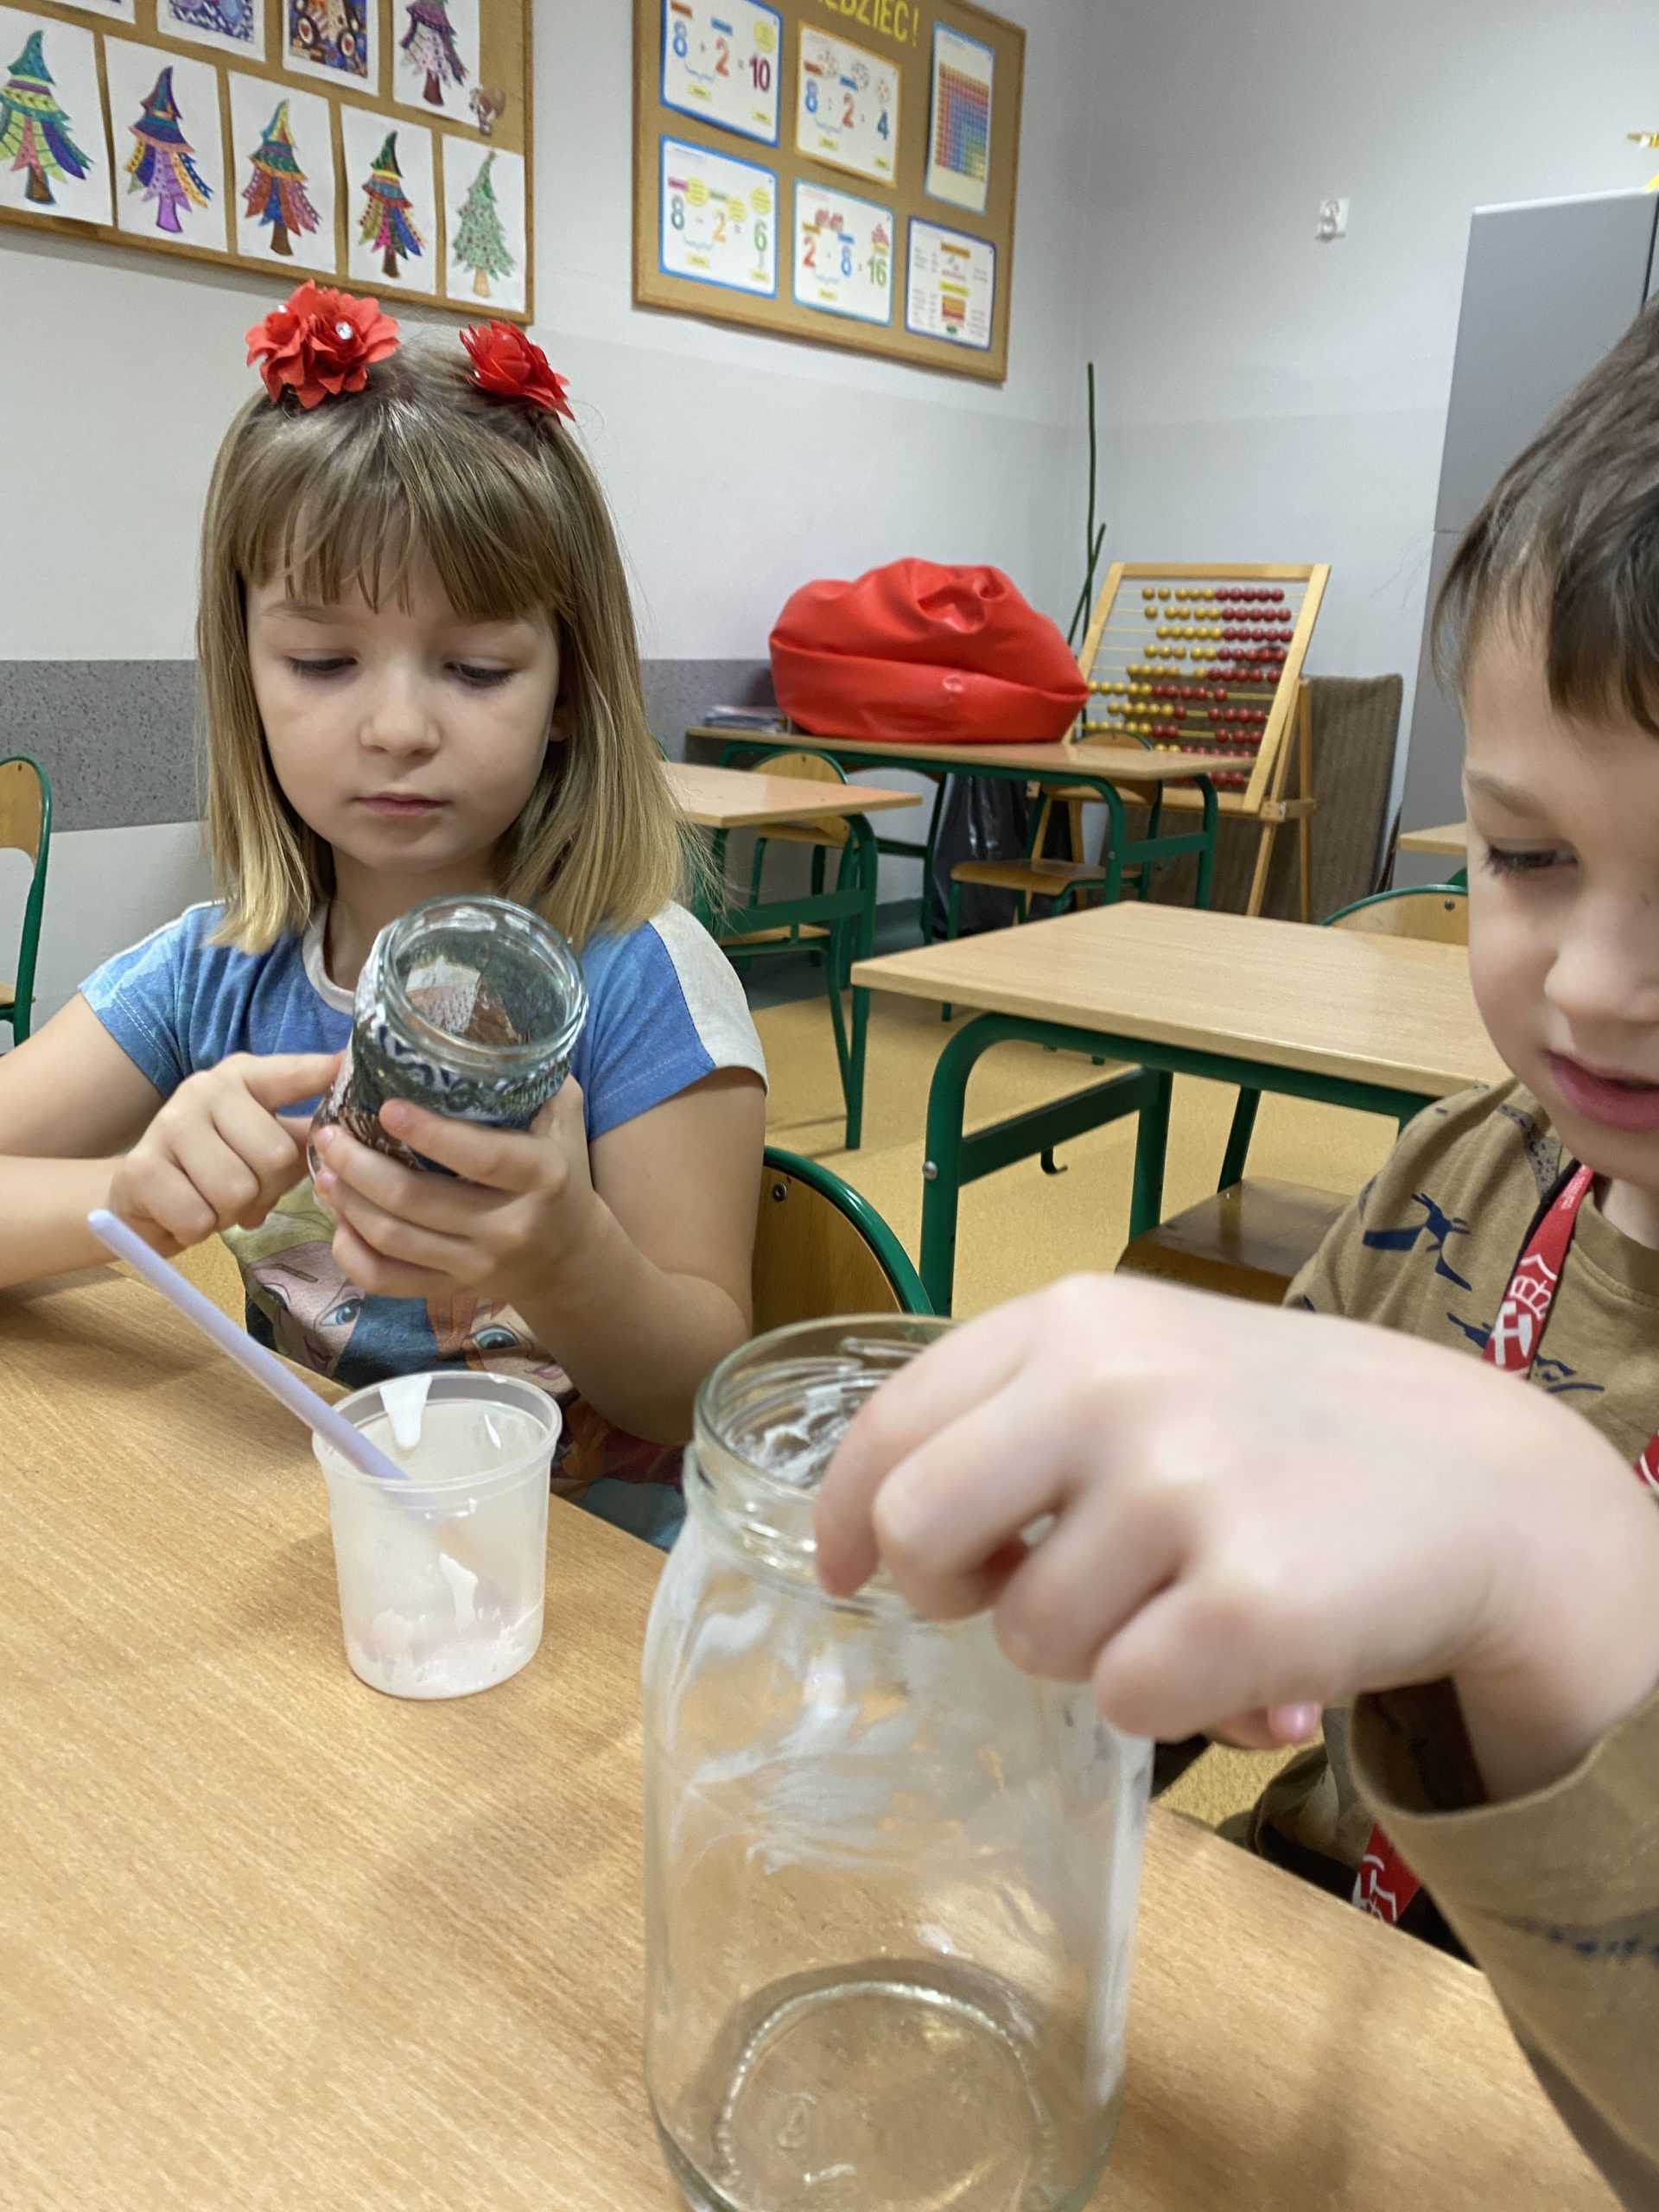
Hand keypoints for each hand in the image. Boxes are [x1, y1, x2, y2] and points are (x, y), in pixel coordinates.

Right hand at [108, 1051, 338, 1252]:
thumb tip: (343, 1141)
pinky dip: (198, 1229)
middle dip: (266, 1190)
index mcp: (245, 1078)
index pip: (289, 1074)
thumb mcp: (263, 1146)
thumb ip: (302, 1139)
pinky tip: (186, 1213)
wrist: (142, 1198)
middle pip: (275, 1156)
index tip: (342, 1064)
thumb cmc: (217, 1168)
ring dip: (230, 1213)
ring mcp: (169, 1123)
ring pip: (237, 1190)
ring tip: (213, 1201)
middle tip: (243, 1192)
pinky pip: (198, 1217)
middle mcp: (206, 1088)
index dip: (317, 1073)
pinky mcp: (141, 1166)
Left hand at [311, 1077, 597, 1303]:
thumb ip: (527, 1077)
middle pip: (417, 1202)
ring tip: (323, 1171)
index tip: (387, 1107)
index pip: (482, 1157)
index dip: (431, 1133)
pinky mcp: (452, 1290)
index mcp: (542, 1176)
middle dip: (360, 1167)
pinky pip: (388, 1281)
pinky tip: (338, 1223)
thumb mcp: (562, 1117)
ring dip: (348, 1203)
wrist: (570, 1257)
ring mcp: (477, 1265)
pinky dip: (352, 1254)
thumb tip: (476, 1022)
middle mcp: (509, 1226)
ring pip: (394, 1240)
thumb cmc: (560, 1170)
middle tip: (328, 1135)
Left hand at [814, 1275, 1658, 1799]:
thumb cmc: (1286, 1430)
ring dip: (1090, 1651)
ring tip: (1182, 1604)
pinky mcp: (1246, 1601)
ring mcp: (1181, 1488)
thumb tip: (871, 1546)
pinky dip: (1171, 1704)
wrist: (1484, 1481)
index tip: (842, 1573)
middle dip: (942, 1591)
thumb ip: (1019, 1425)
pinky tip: (1240, 1656)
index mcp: (1075, 1320)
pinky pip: (1124, 1702)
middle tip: (1013, 1597)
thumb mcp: (1149, 1366)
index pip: (893, 1424)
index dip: (843, 1516)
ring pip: (1027, 1638)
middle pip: (914, 1532)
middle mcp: (1112, 1387)